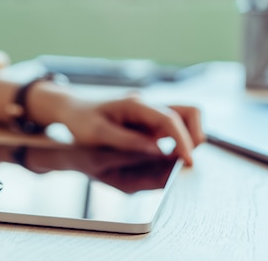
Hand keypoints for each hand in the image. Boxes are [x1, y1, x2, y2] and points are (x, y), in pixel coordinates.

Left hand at [60, 95, 204, 165]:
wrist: (73, 111)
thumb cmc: (81, 121)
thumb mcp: (97, 134)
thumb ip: (127, 141)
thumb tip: (158, 151)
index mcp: (135, 104)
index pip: (170, 118)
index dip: (183, 140)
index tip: (187, 161)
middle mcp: (148, 106)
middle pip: (189, 112)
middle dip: (194, 135)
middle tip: (184, 161)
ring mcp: (151, 114)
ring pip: (185, 120)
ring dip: (188, 139)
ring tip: (176, 163)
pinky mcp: (150, 123)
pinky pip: (173, 130)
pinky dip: (177, 144)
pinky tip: (167, 160)